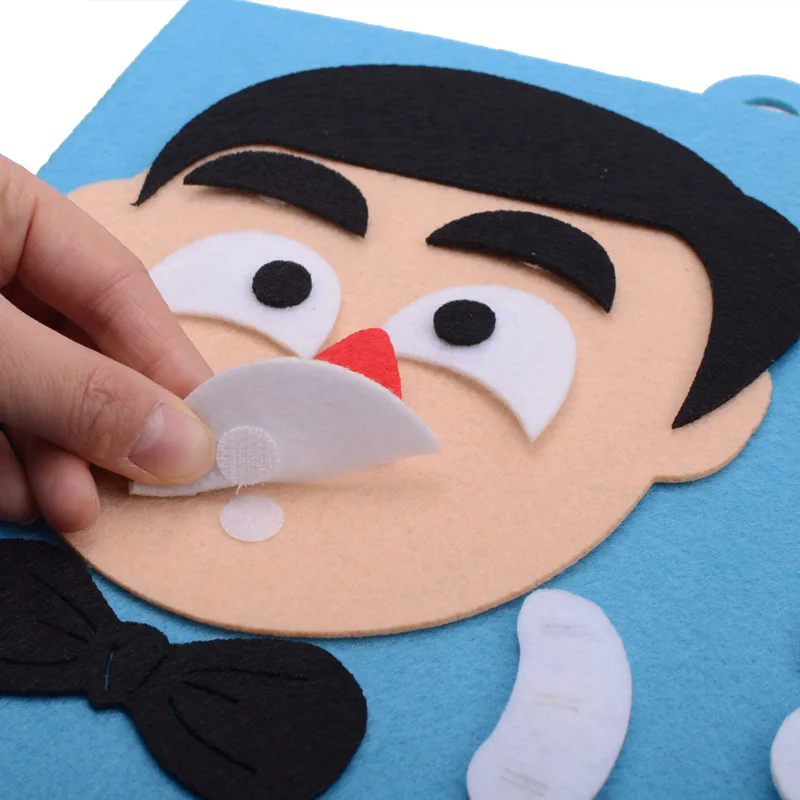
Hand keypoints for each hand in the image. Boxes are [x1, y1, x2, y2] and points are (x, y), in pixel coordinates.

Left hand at [0, 155, 214, 532]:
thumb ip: (75, 390)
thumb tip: (185, 446)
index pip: (116, 285)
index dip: (166, 360)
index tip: (207, 427)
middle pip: (78, 345)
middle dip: (106, 424)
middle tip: (143, 484)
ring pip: (31, 388)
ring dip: (55, 457)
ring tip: (74, 511)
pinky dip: (1, 461)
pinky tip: (18, 498)